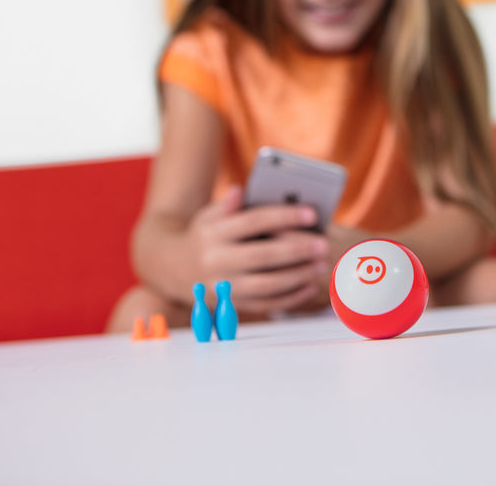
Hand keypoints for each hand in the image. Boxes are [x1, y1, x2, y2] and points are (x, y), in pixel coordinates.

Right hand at [189, 185, 330, 315]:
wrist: (173, 269)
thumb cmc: (204, 235)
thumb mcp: (208, 215)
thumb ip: (228, 205)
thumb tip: (240, 190)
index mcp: (213, 234)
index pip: (253, 221)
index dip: (284, 217)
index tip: (312, 214)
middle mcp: (216, 262)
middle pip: (262, 256)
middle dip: (296, 250)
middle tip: (323, 244)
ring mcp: (223, 287)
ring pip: (266, 285)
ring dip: (297, 276)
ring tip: (320, 264)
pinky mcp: (230, 305)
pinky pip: (265, 305)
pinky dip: (290, 298)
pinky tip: (309, 286)